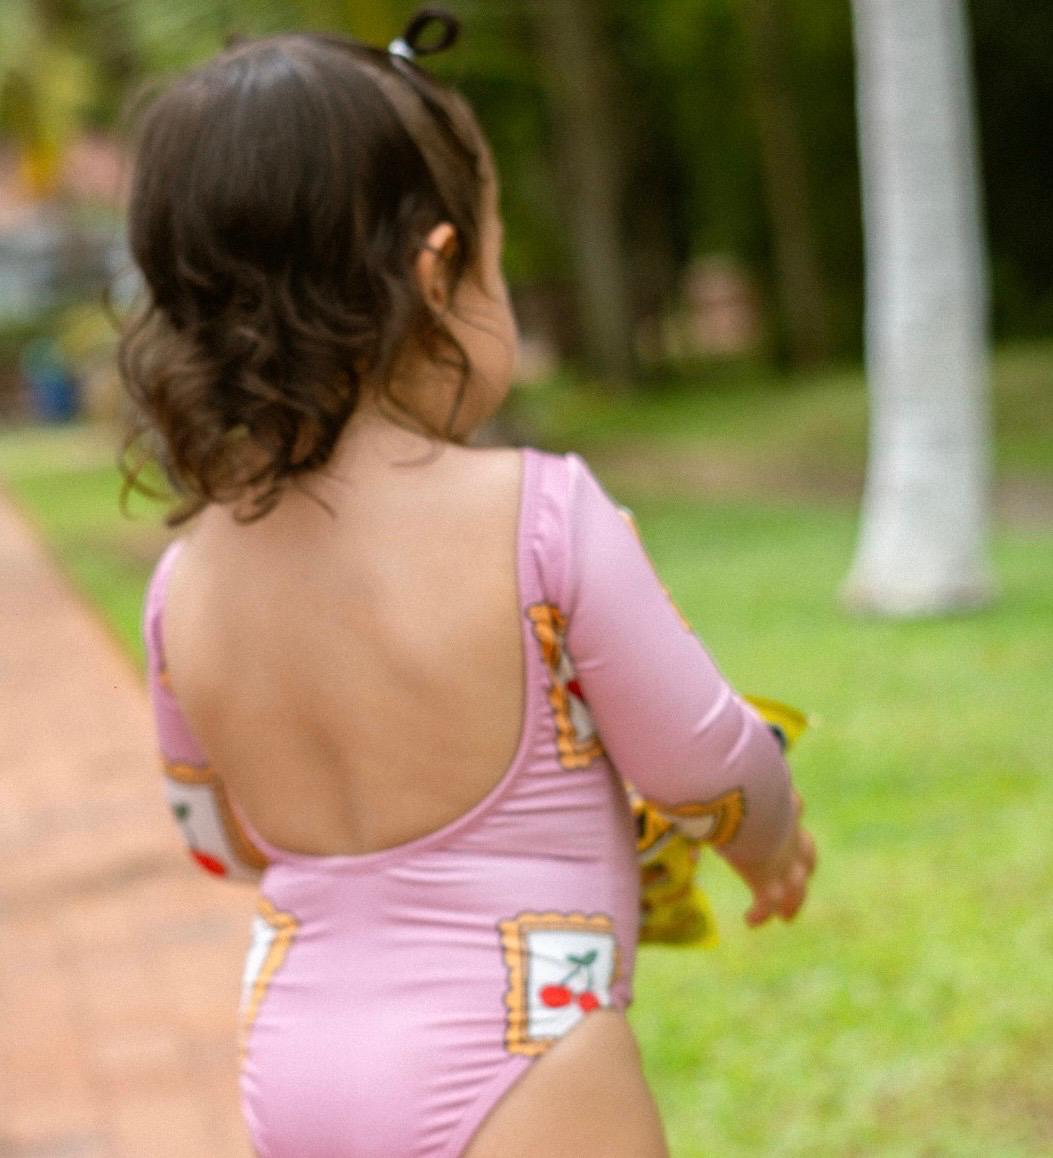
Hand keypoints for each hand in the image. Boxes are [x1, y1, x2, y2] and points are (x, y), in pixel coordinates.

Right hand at [726, 792, 816, 927]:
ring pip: (796, 888)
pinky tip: (750, 921)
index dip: (791, 812)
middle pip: (807, 854)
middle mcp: (790, 837)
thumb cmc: (739, 790)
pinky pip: (766, 903)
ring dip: (792, 902)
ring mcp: (783, 862)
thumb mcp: (739, 784)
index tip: (790, 810)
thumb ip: (726, 782)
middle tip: (800, 878)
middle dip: (804, 867)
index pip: (795, 808)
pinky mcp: (766, 880)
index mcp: (786, 807)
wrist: (751, 811)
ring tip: (786, 916)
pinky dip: (759, 913)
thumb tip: (701, 775)